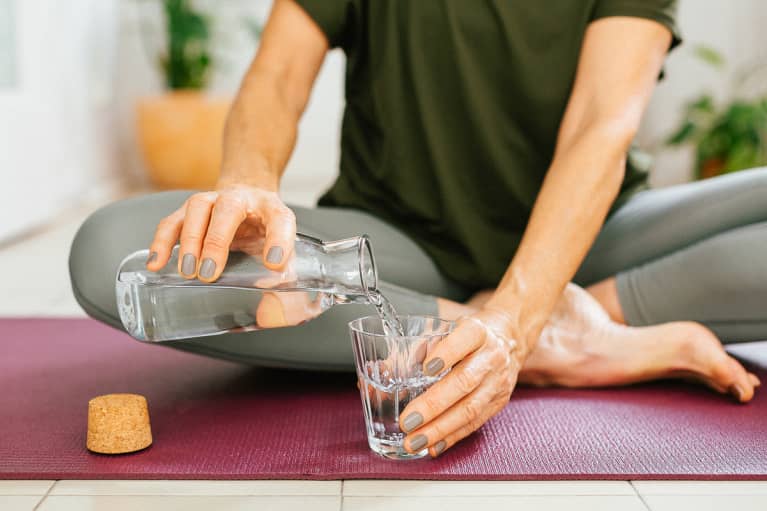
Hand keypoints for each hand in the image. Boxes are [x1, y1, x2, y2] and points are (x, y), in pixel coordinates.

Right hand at [147, 184, 295, 280]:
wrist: (248, 196)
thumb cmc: (264, 224)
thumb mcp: (282, 242)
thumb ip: (284, 263)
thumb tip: (277, 290)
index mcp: (271, 208)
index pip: (279, 220)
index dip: (278, 242)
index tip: (274, 264)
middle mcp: (239, 198)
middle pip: (227, 210)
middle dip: (217, 242)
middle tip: (209, 273)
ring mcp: (211, 200)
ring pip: (196, 211)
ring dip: (190, 241)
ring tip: (187, 271)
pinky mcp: (189, 211)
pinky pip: (172, 222)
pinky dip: (162, 242)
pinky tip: (156, 263)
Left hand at [399, 307, 523, 456]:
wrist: (507, 340)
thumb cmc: (465, 336)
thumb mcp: (443, 331)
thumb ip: (413, 350)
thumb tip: (379, 369)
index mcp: (477, 331)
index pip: (465, 339)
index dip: (447, 353)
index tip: (426, 368)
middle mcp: (491, 356)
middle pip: (464, 382)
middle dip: (434, 405)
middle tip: (407, 421)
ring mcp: (498, 381)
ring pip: (471, 408)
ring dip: (440, 429)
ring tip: (415, 441)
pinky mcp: (499, 401)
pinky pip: (475, 423)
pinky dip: (452, 436)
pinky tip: (434, 446)